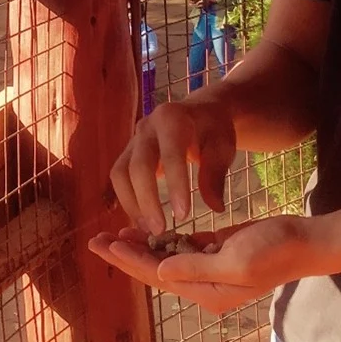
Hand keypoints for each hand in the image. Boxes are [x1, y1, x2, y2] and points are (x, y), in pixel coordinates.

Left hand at [88, 215, 317, 314]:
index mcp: (206, 292)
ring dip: (141, 245)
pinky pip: (183, 248)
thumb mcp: (235, 261)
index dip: (127, 260)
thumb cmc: (275, 250)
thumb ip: (196, 267)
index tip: (103, 244)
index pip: (156, 276)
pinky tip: (149, 229)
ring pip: (166, 258)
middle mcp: (204, 285)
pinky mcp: (218, 251)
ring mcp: (211, 269)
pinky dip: (164, 238)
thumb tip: (159, 269)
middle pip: (155, 269)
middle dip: (125, 254)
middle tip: (95, 238)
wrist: (305, 241)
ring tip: (114, 232)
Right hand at [109, 98, 237, 232]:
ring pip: (121, 173)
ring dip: (132, 203)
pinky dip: (127, 200)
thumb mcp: (222, 147)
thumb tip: (215, 208)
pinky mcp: (127, 152)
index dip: (175, 185)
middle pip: (138, 165)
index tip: (184, 215)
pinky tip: (141, 219)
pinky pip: (119, 177)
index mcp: (172, 119)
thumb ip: (215, 175)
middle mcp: (147, 127)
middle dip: (147, 200)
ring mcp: (133, 139)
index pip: (171, 154)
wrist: (198, 112)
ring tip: (148, 229)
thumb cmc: (212, 130)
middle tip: (159, 230)